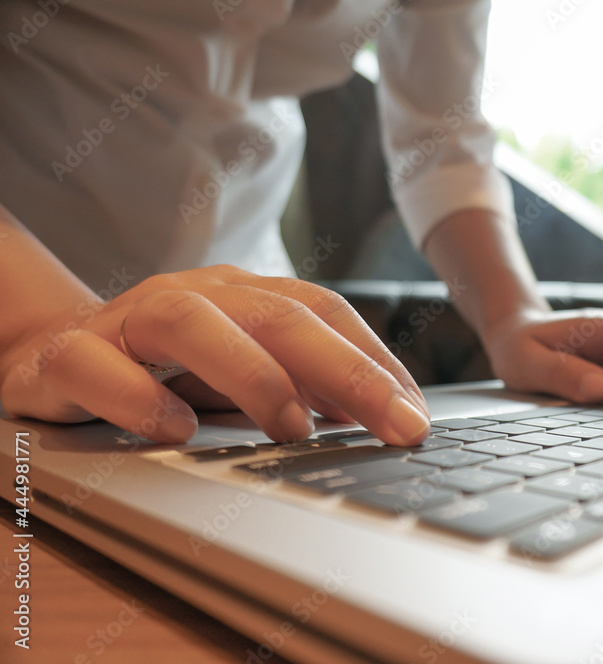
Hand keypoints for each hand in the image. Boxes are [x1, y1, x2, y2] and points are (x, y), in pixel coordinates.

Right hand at [0, 266, 429, 444]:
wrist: (52, 351)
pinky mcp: (65, 357)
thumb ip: (304, 386)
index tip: (416, 414)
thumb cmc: (166, 368)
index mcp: (242, 296)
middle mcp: (194, 296)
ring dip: (251, 375)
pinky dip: (138, 397)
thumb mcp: (242, 372)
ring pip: (191, 324)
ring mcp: (127, 321)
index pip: (323, 312)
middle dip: (346, 369)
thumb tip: (382, 418)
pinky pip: (96, 367)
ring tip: (293, 427)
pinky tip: (176, 431)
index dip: (375, 359)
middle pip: (277, 315)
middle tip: (397, 424)